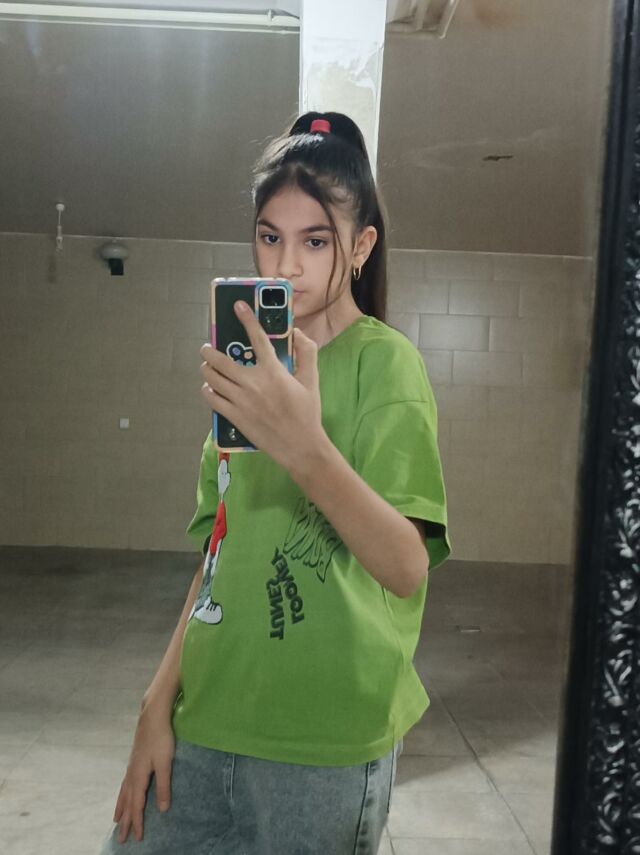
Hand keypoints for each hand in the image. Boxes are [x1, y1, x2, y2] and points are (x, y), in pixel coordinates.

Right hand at [112, 705, 174, 843]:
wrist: (153, 715)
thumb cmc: (161, 738)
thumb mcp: (165, 763)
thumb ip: (164, 786)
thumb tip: (163, 809)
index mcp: (139, 776)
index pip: (137, 805)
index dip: (137, 822)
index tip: (137, 838)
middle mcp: (132, 773)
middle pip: (127, 802)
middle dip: (125, 821)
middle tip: (120, 839)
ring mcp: (132, 766)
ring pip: (124, 792)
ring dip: (121, 808)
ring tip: (116, 820)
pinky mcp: (135, 759)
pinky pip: (125, 783)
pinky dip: (122, 794)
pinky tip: (125, 793)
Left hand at [200, 301, 325, 470]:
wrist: (300, 446)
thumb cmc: (307, 413)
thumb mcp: (312, 380)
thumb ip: (307, 353)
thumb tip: (297, 334)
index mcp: (273, 371)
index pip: (257, 338)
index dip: (247, 319)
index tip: (237, 306)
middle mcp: (253, 383)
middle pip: (221, 360)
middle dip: (209, 350)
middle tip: (208, 348)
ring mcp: (241, 401)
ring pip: (212, 378)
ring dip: (206, 368)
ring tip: (207, 367)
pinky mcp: (234, 417)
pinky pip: (212, 398)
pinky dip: (208, 390)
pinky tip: (211, 387)